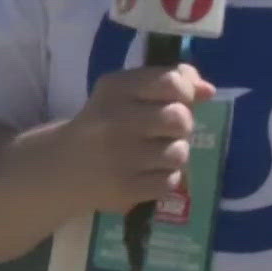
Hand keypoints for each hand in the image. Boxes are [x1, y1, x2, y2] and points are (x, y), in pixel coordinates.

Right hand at [58, 64, 215, 213]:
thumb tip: (208, 90)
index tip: (180, 98)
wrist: (63, 168)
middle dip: (182, 125)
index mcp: (116, 89)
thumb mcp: (126, 92)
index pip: (171, 81)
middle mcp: (115, 120)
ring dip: (174, 154)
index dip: (186, 91)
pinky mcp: (125, 189)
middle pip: (179, 119)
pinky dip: (165, 178)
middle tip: (167, 130)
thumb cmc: (104, 123)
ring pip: (179, 153)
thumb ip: (168, 81)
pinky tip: (147, 174)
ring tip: (155, 154)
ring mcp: (119, 157)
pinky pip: (170, 181)